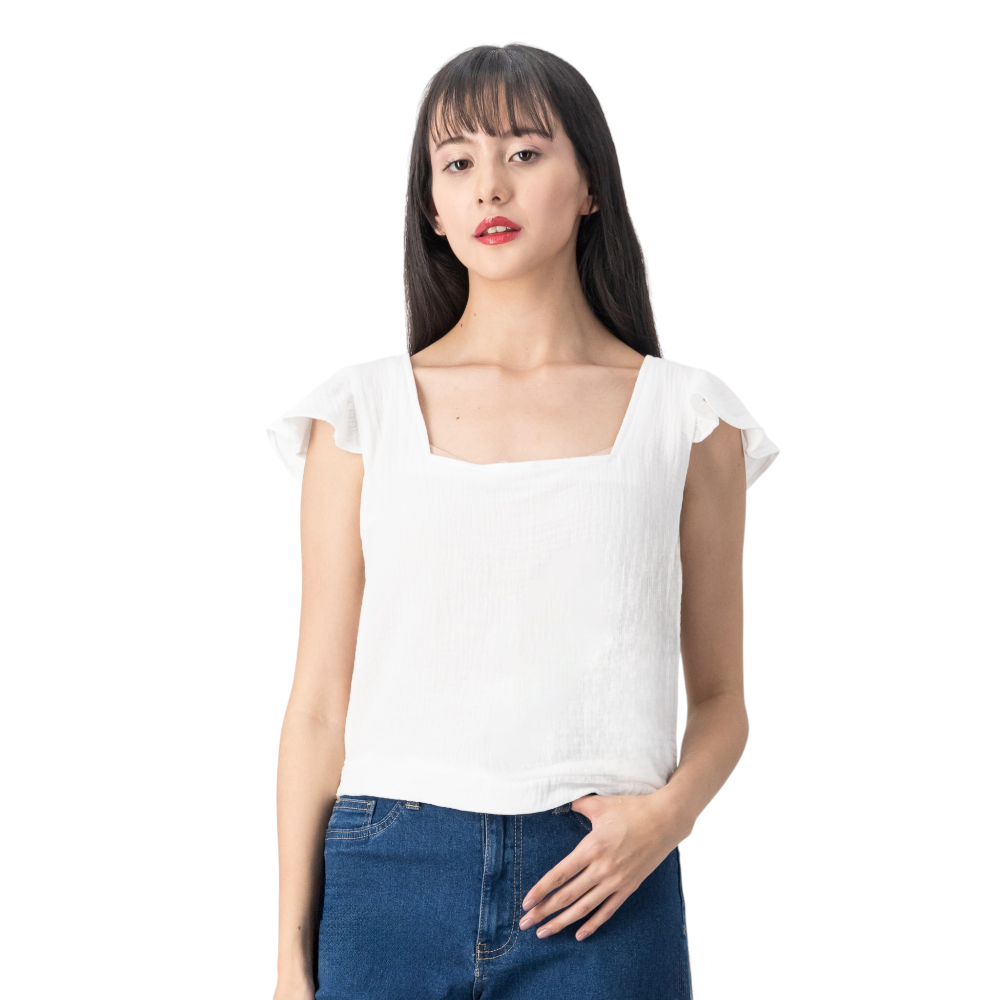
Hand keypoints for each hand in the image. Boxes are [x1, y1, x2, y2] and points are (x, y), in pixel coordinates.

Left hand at [518, 791, 689, 940]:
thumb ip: (576, 805)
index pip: (560, 875)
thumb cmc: (632, 808)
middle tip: (524, 923)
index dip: (541, 890)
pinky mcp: (629, 887)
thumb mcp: (600, 804)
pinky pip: (607, 911)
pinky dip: (592, 924)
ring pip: (584, 908)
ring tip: (544, 933)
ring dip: (562, 922)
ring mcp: (616, 881)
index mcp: (592, 847)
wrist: (666, 820)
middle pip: (567, 896)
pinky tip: (578, 934)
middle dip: (544, 911)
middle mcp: (602, 868)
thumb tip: (559, 804)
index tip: (526, 902)